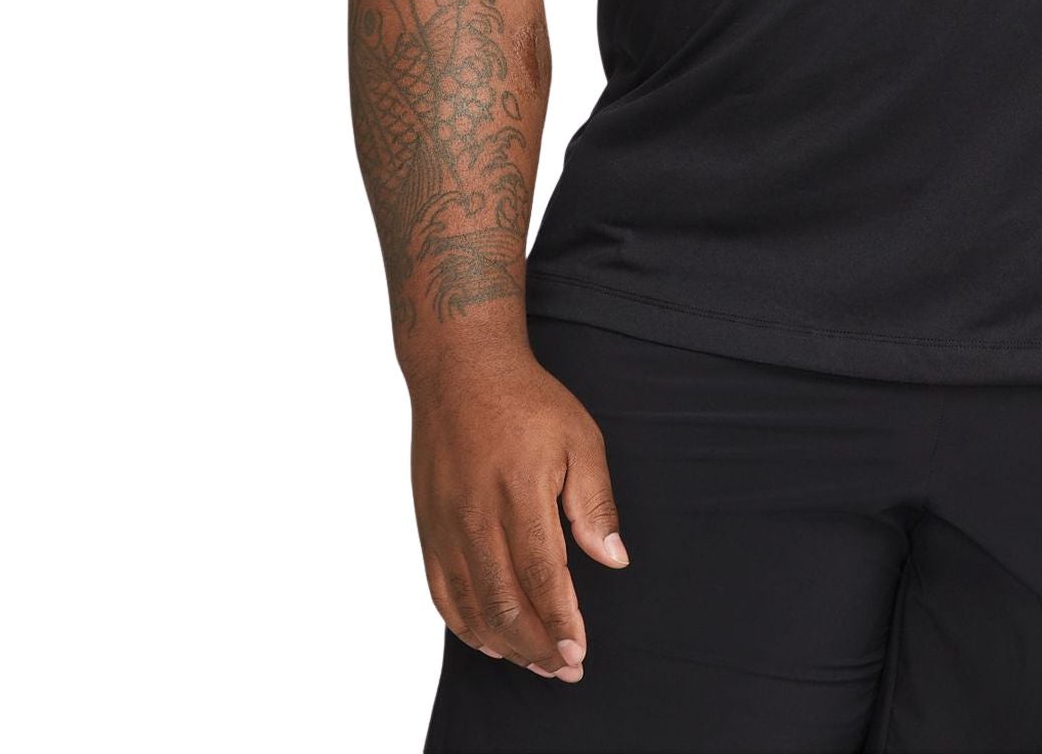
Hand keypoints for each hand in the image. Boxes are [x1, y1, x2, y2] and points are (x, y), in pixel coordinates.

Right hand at [409, 340, 629, 680]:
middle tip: (565, 668)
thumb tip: (613, 558)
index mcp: (519, 494)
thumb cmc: (527, 401)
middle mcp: (476, 518)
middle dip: (537, 647)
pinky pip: (442, 593)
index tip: (579, 653)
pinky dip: (465, 625)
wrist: (460, 372)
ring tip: (536, 662)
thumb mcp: (580, 438)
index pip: (542, 578)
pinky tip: (489, 640)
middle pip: (505, 605)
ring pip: (472, 608)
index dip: (561, 623)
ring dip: (505, 645)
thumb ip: (594, 502)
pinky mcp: (428, 528)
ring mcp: (447, 526)